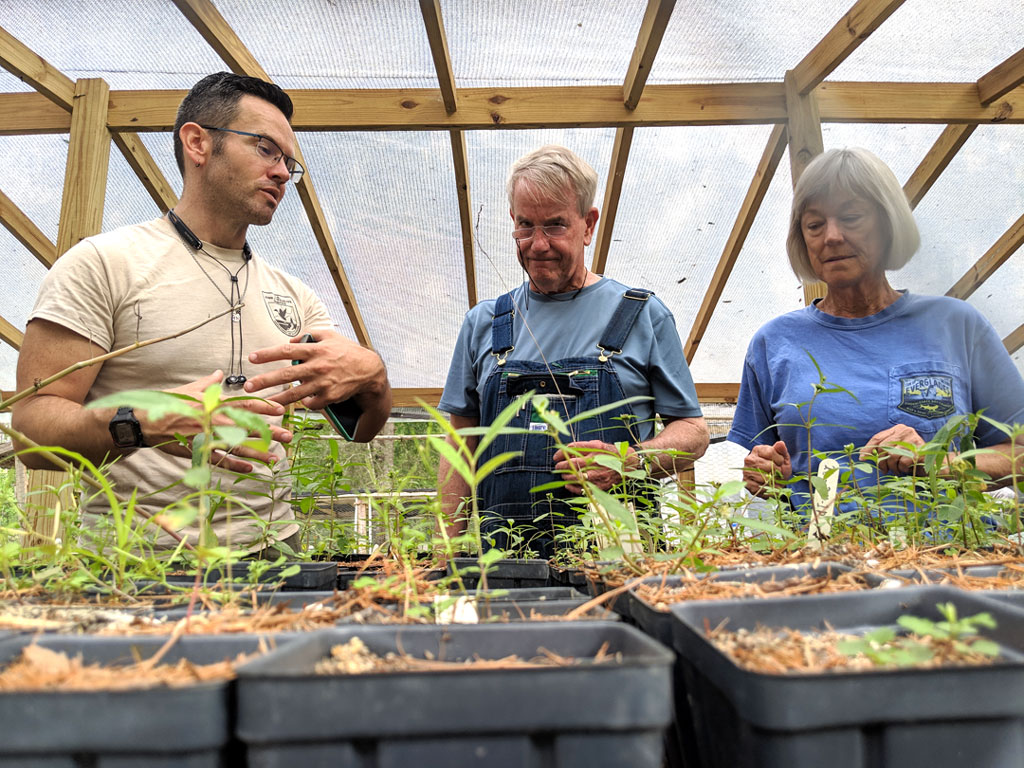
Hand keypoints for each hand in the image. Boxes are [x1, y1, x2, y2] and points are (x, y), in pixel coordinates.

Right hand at [140, 370, 289, 473]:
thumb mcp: (189, 389)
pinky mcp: (198, 451)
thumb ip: (208, 382)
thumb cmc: (168, 403)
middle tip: (289, 436)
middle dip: (270, 432)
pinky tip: (250, 470)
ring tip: (275, 459)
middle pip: (247, 427)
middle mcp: (214, 420)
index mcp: (214, 403)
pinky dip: (236, 466)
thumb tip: (219, 373)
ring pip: (237, 447)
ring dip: (258, 453)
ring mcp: (207, 437)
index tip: (281, 410)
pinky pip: (220, 461)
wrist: (144, 420)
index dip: (264, 407)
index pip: (245, 404)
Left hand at [244, 330, 386, 410]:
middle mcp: (318, 366)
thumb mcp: (331, 336)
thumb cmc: (348, 351)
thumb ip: (309, 335)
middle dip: (265, 381)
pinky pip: (311, 402)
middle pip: (286, 375)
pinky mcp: (330, 396)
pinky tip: (296, 403)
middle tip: (248, 386)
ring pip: (295, 394)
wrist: (369, 370)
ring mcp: (324, 383)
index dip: (268, 354)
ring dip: (277, 399)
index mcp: (316, 350)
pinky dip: (303, 403)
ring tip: (263, 403)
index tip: (252, 358)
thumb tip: (290, 341)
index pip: (287, 351)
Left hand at [553, 440, 637, 494]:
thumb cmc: (612, 453)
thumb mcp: (599, 444)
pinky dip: (573, 487)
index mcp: (595, 450)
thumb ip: (584, 446)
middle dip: (561, 465)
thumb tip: (568, 448)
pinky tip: (568, 484)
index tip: (555, 456)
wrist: (629, 464)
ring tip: (563, 474)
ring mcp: (598, 475)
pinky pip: (584, 488)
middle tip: (557, 466)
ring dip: (566, 476)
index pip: (572, 449)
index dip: (561, 453)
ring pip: (576, 477)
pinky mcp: (601, 485)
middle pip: (572, 464)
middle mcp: (596, 462)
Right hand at [742, 440, 791, 496]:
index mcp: (758, 450)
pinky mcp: (747, 484)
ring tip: (775, 481)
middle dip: (778, 472)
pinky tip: (770, 487)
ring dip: (775, 482)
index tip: (780, 463)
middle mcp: (749, 459)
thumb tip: (781, 443)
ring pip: (766, 478)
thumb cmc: (775, 468)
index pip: (772, 452)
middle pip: (770, 466)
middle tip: (778, 474)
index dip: (780, 460)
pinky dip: (769, 489)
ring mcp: (747, 472)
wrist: (767, 482)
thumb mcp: (781, 458)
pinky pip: (762, 488)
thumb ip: (781, 451)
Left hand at [860, 424, 925, 474]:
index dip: (868, 449)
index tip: (862, 458)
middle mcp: (905, 431)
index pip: (877, 438)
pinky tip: (906, 469)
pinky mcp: (919, 450)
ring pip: (892, 455)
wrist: (933, 464)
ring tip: (897, 470)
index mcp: (898, 429)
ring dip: (892, 467)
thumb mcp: (895, 450)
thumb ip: (882, 450)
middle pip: (883, 447)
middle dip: (881, 461)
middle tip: (885, 470)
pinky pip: (902, 462)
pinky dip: (902, 468)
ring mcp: (913, 439)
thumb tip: (862, 456)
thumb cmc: (910, 457)